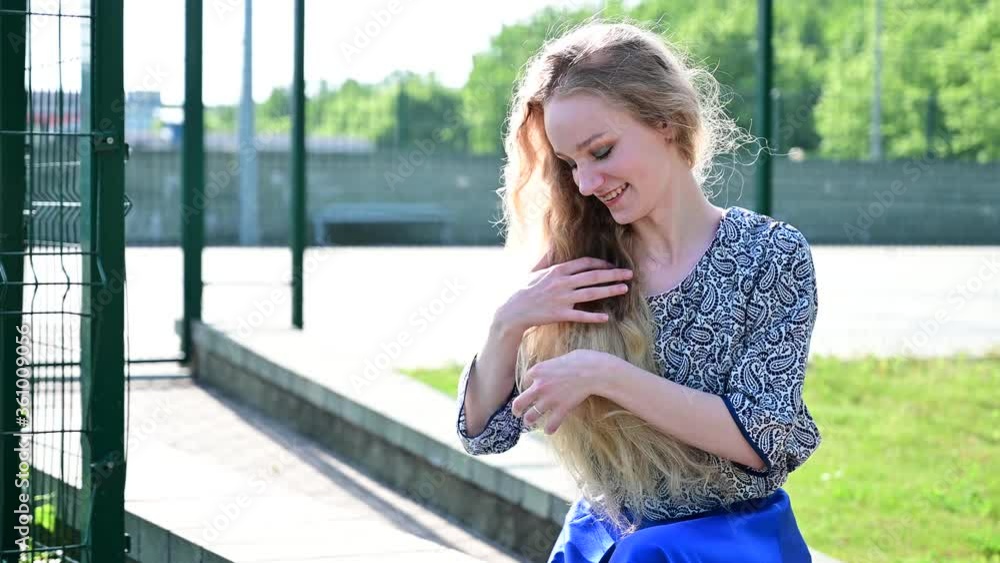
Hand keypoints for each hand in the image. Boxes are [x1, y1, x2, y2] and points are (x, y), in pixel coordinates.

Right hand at [495, 252, 632, 334]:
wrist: (514, 310)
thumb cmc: (525, 289)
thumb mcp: (536, 270)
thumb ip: (547, 257)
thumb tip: (554, 243)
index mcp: (558, 270)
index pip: (585, 263)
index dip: (602, 264)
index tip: (613, 266)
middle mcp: (562, 283)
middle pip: (593, 277)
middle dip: (613, 274)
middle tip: (629, 274)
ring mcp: (562, 299)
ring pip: (591, 294)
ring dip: (610, 291)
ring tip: (624, 289)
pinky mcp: (560, 314)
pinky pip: (581, 316)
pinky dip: (594, 317)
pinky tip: (607, 318)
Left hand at [511, 349, 615, 434]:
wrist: (592, 370)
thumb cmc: (580, 360)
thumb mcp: (558, 358)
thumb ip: (551, 366)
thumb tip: (553, 369)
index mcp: (537, 370)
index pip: (525, 380)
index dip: (528, 384)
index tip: (531, 387)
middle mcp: (538, 386)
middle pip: (519, 402)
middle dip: (516, 409)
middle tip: (516, 412)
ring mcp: (549, 399)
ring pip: (531, 416)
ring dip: (529, 420)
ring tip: (529, 422)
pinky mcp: (561, 409)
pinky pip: (551, 423)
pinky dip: (549, 429)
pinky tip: (548, 430)